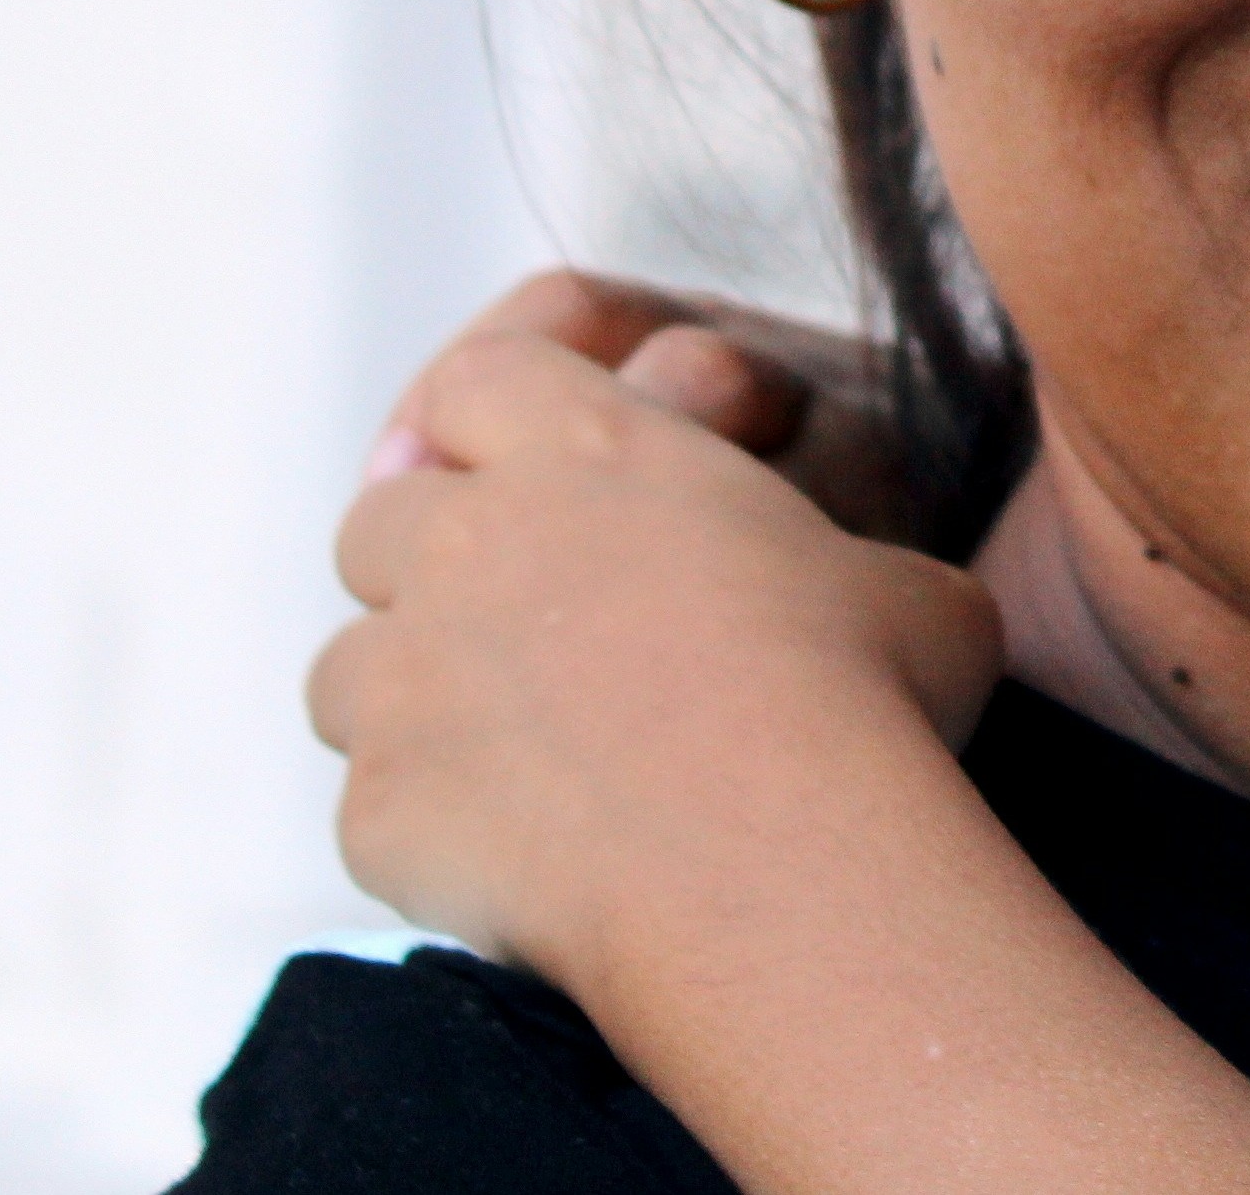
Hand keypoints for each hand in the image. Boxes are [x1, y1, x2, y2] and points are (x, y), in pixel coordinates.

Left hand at [311, 310, 1000, 988]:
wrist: (779, 868)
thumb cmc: (863, 702)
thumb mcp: (903, 589)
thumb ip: (840, 566)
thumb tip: (872, 608)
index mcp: (591, 453)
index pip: (481, 381)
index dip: (487, 423)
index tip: (520, 480)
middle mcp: (470, 542)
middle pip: (381, 518)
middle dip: (428, 567)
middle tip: (513, 634)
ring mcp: (406, 676)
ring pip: (346, 666)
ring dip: (407, 699)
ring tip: (503, 760)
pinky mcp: (381, 805)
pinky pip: (371, 808)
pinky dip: (429, 831)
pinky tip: (518, 866)